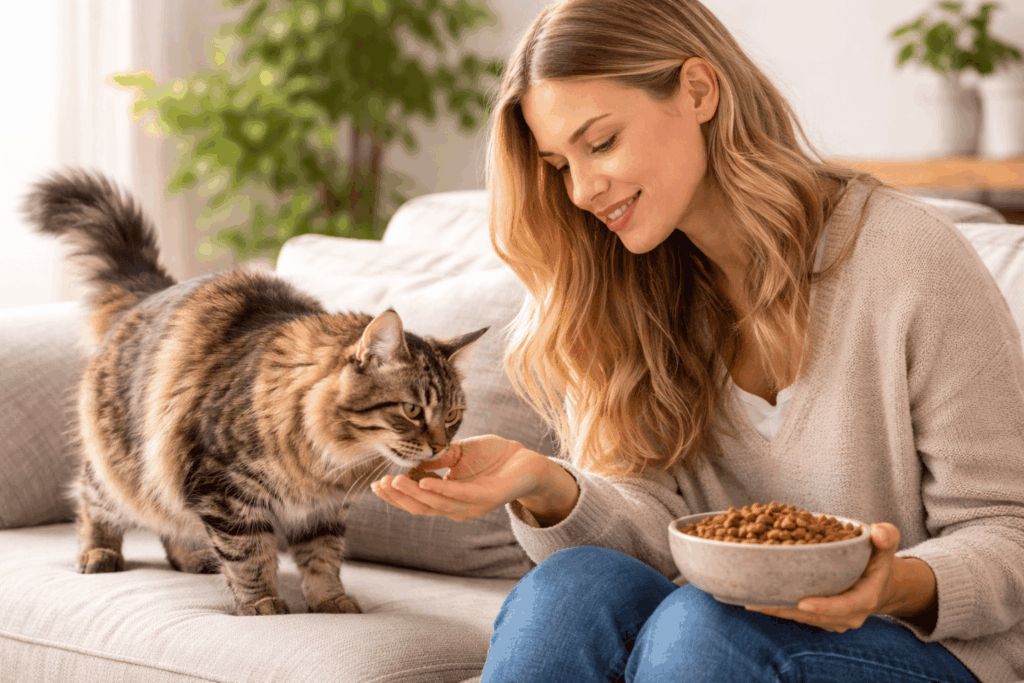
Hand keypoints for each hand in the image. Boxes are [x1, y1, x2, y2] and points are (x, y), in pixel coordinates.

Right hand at [370, 435, 548, 521]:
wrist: (526, 459)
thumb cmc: (493, 457)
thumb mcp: (458, 453)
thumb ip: (437, 459)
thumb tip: (412, 462)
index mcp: (450, 499)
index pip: (417, 503)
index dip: (396, 497)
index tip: (378, 485)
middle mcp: (459, 507)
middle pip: (422, 508)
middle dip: (400, 498)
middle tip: (382, 485)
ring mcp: (472, 505)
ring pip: (437, 504)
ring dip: (415, 494)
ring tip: (397, 482)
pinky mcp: (486, 497)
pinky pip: (459, 495)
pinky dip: (441, 490)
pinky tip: (424, 483)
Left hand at [742, 523, 902, 632]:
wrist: (879, 582)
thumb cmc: (878, 559)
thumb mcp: (885, 544)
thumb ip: (886, 536)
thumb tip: (877, 532)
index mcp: (865, 598)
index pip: (845, 606)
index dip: (824, 606)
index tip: (802, 602)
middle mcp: (850, 615)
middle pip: (816, 616)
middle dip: (788, 610)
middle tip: (760, 601)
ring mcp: (835, 620)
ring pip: (803, 618)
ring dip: (778, 611)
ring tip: (751, 600)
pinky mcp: (822, 620)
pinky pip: (799, 616)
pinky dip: (780, 609)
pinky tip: (756, 600)